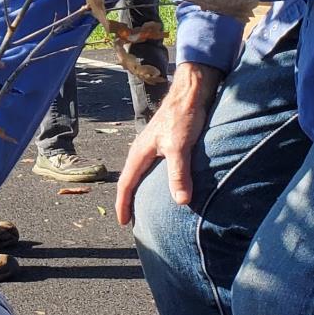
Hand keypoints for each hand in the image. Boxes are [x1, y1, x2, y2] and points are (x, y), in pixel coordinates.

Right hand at [115, 63, 222, 225]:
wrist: (191, 92)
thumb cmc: (183, 116)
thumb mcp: (180, 147)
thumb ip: (179, 174)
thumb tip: (180, 202)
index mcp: (139, 153)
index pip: (126, 184)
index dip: (123, 204)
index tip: (124, 222)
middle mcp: (141, 150)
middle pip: (129, 179)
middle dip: (128, 199)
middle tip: (132, 218)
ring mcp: (151, 145)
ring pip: (139, 172)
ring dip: (138, 189)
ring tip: (143, 204)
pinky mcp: (162, 142)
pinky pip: (150, 166)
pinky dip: (150, 179)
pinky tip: (162, 183)